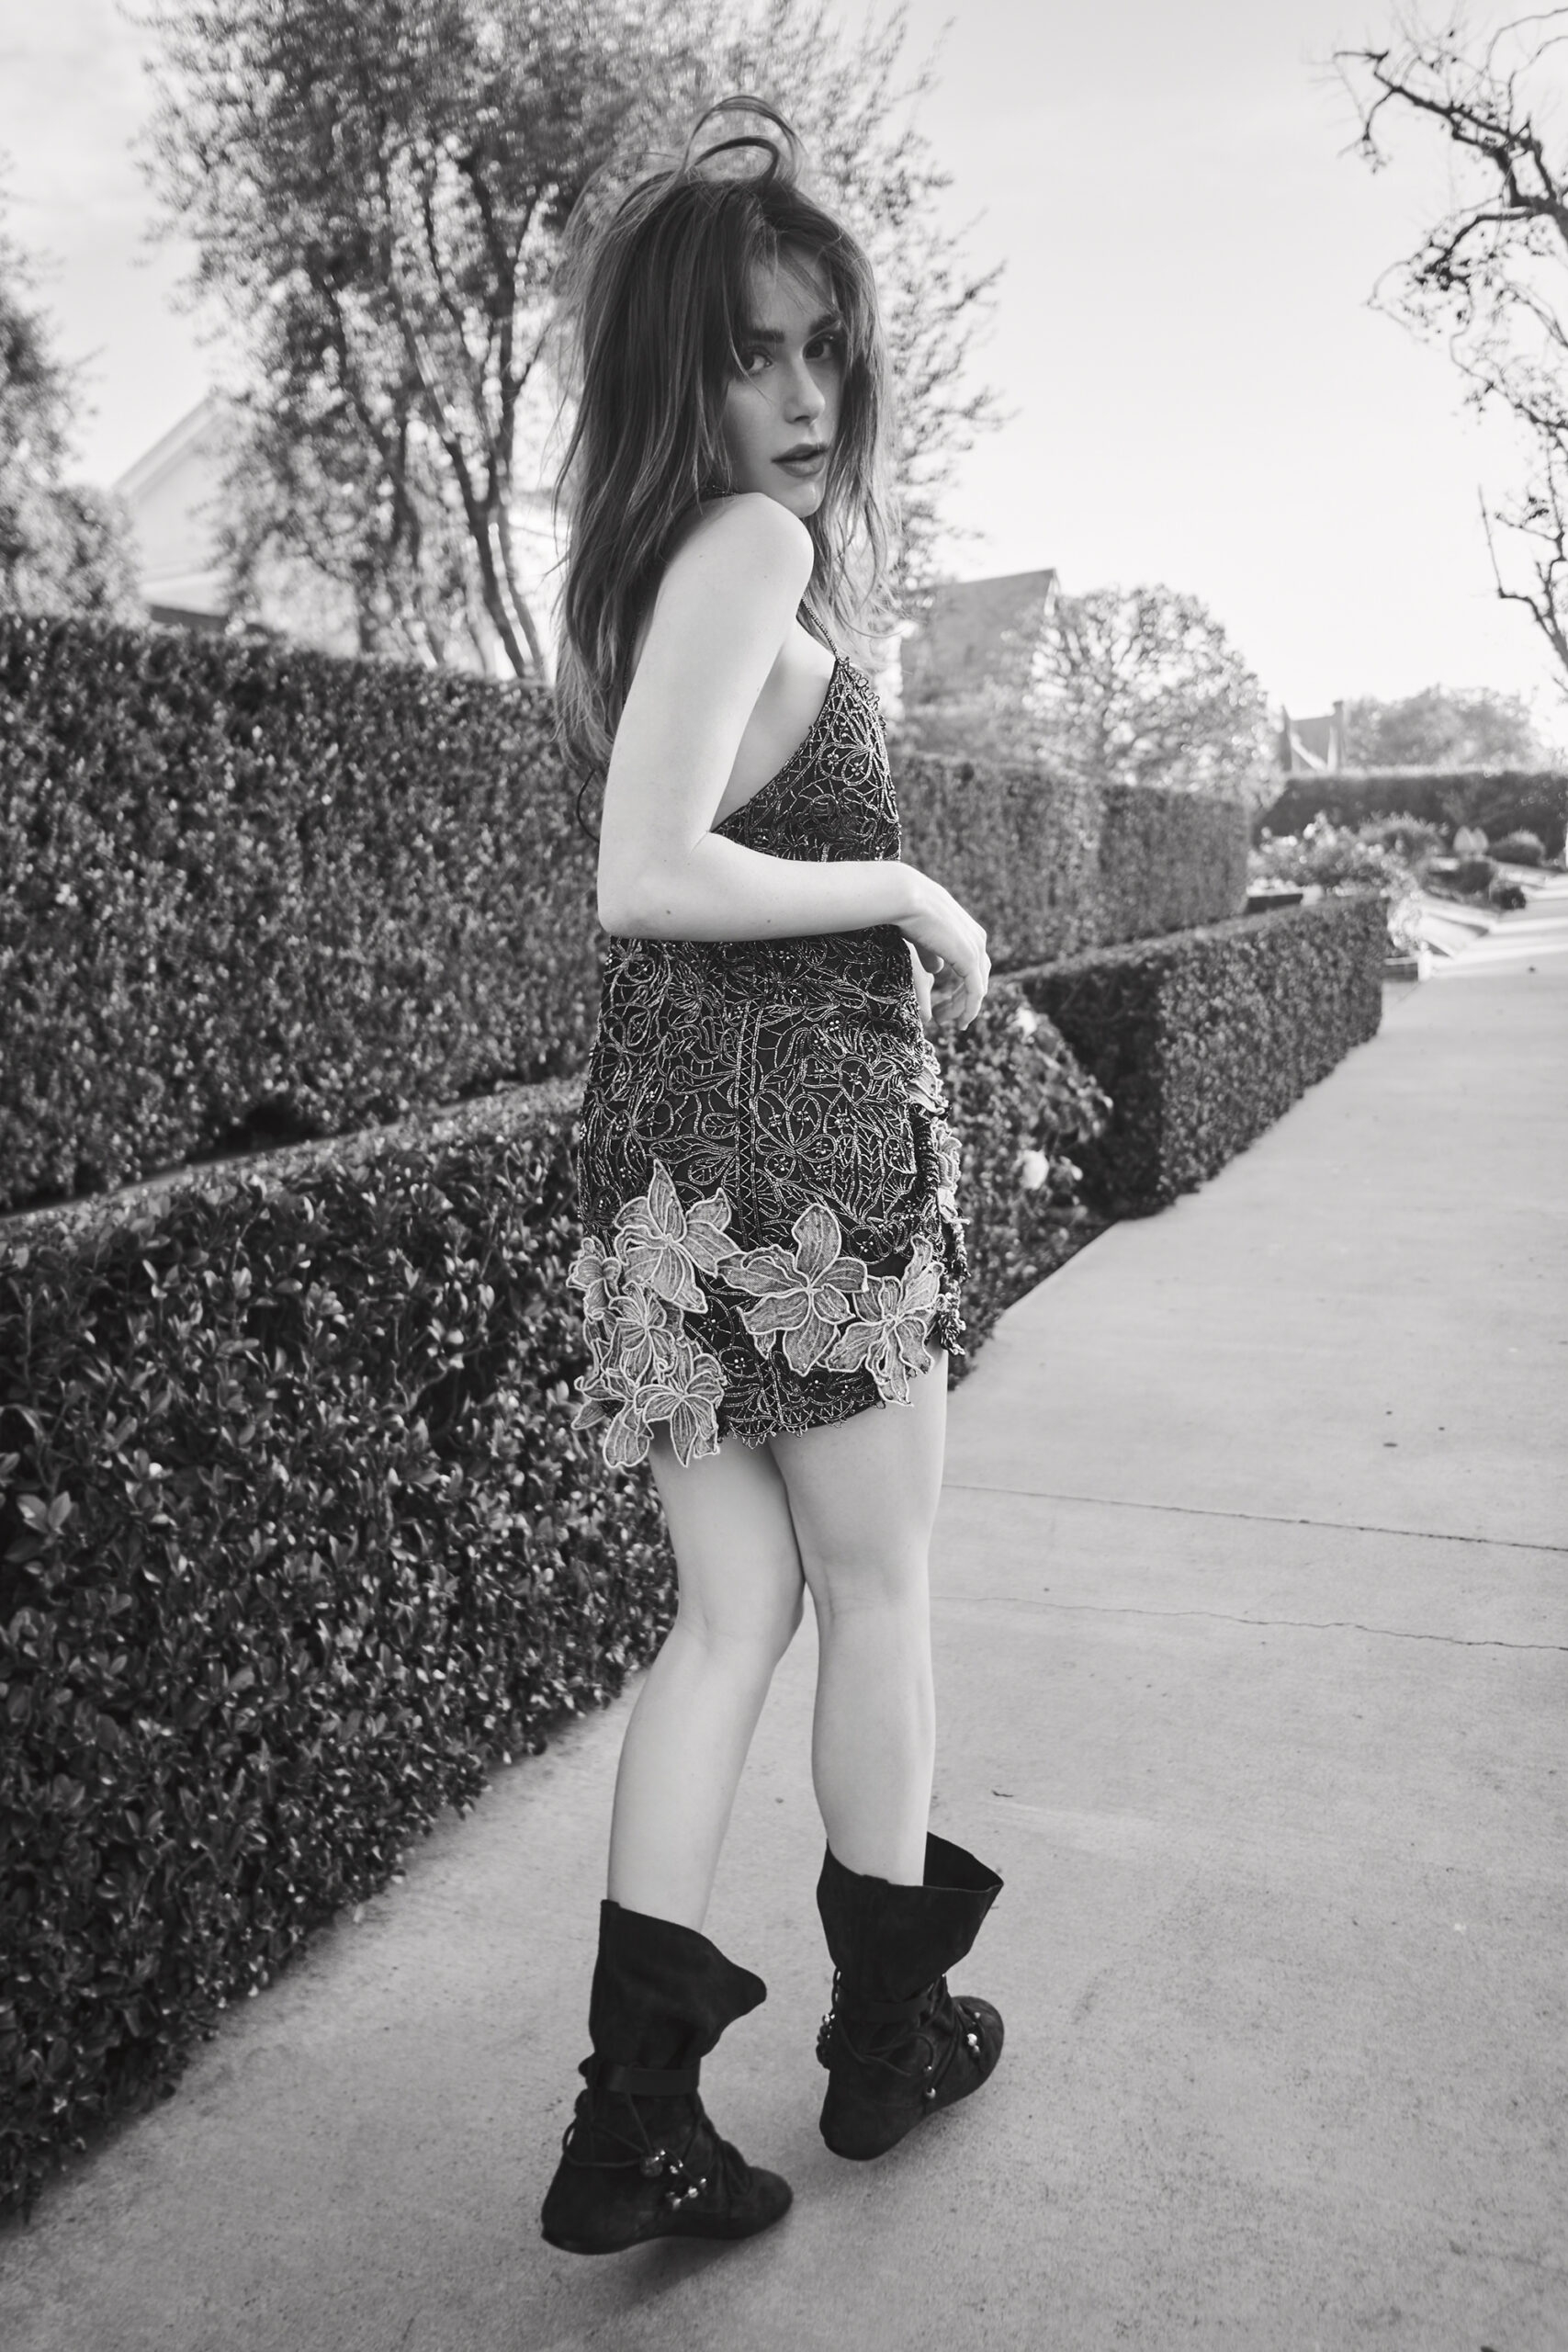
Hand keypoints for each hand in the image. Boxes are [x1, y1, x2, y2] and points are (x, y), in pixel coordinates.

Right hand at [898, 875, 989, 1029]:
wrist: (907, 899)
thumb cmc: (907, 913)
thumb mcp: (923, 939)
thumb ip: (932, 955)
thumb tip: (936, 971)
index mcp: (969, 932)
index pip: (974, 968)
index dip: (963, 990)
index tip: (945, 1008)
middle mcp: (978, 939)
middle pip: (978, 980)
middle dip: (963, 1002)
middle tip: (945, 1019)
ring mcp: (976, 948)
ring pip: (977, 989)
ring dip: (964, 1009)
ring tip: (947, 1023)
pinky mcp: (969, 958)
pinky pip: (975, 992)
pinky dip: (969, 1009)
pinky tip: (960, 1022)